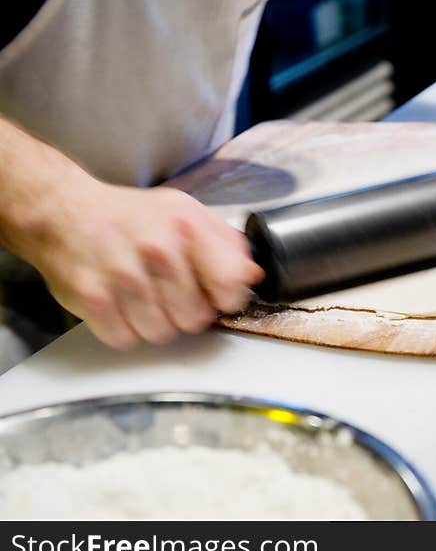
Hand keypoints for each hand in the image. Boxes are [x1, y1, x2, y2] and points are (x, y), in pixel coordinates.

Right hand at [25, 181, 263, 349]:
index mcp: (187, 227)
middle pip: (195, 318)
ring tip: (146, 298)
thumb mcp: (187, 214)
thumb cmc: (133, 217)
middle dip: (188, 312)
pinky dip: (125, 330)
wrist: (66, 212)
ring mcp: (122, 275)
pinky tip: (123, 306)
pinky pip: (125, 338)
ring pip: (161, 333)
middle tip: (173, 295)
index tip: (216, 295)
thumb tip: (253, 277)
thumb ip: (226, 246)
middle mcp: (156, 249)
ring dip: (156, 323)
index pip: (230, 285)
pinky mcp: (92, 297)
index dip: (226, 298)